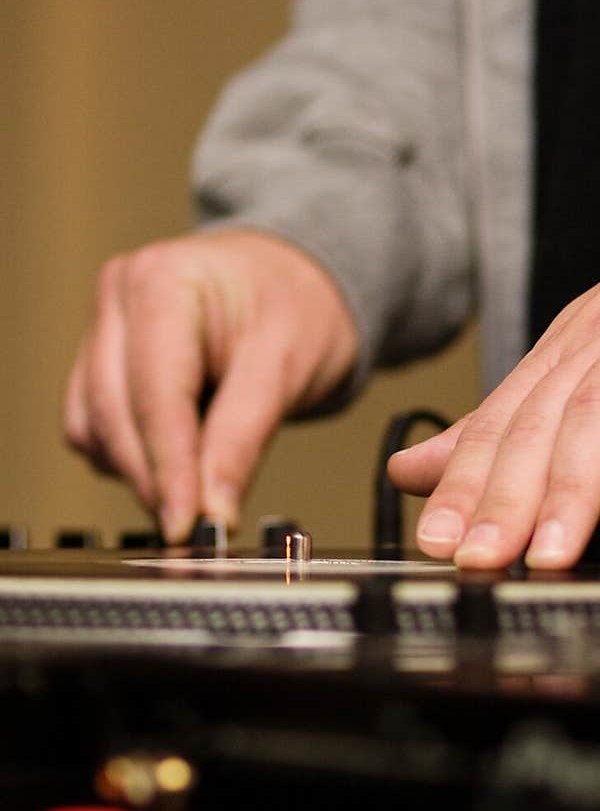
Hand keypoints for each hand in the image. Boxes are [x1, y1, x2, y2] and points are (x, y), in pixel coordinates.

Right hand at [63, 229, 358, 541]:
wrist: (294, 282)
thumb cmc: (296, 304)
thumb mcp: (288, 365)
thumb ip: (245, 437)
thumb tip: (213, 511)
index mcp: (162, 282)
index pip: (154, 394)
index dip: (168, 469)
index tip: (186, 526)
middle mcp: (118, 299)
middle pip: (112, 416)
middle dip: (155, 480)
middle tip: (200, 528)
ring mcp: (101, 331)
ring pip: (93, 430)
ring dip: (139, 471)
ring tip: (201, 477)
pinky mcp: (98, 366)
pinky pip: (93, 432)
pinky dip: (129, 459)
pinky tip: (178, 455)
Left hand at [388, 239, 599, 569]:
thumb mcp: (568, 371)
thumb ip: (494, 429)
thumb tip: (408, 471)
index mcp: (552, 363)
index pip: (494, 429)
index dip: (460, 485)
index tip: (436, 543)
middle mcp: (591, 352)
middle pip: (536, 427)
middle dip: (502, 499)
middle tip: (479, 559)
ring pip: (599, 416)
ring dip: (571, 490)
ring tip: (552, 553)